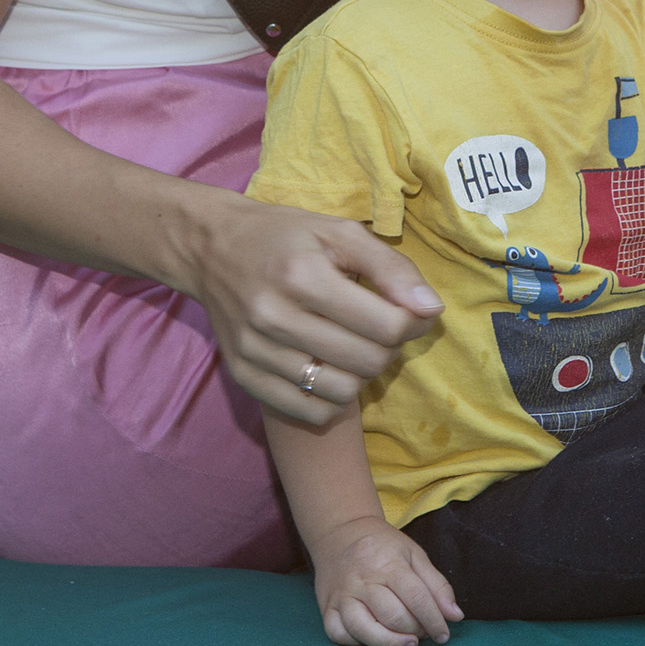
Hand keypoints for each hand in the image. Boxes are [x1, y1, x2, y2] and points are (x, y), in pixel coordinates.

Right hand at [179, 197, 442, 425]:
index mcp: (304, 275)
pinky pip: (310, 412)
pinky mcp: (244, 377)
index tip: (408, 310)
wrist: (211, 248)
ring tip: (352, 346)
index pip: (387, 325)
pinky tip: (327, 368)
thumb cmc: (286, 237)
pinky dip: (330, 399)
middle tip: (377, 327)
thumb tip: (432, 310)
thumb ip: (392, 269)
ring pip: (342, 393)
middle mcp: (275, 318)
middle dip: (387, 347)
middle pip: (368, 362)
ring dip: (360, 374)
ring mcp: (256, 352)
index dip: (411, 322)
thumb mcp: (341, 233)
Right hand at [305, 515, 463, 645]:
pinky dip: (357, 644)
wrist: (341, 534)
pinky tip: (375, 639)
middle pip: (393, 616)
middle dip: (416, 631)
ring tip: (407, 643)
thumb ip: (437, 585)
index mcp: (388, 564)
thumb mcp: (414, 555)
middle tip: (424, 634)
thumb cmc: (383, 547)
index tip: (443, 635)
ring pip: (364, 629)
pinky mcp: (327, 607)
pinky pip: (338, 634)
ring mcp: (342, 595)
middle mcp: (363, 581)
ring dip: (390, 643)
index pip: (417, 598)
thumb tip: (455, 616)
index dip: (434, 620)